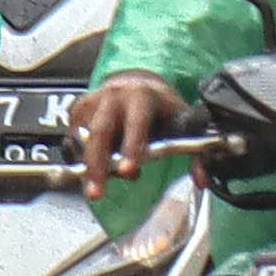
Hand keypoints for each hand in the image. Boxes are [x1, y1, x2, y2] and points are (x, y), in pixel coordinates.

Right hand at [75, 72, 190, 185]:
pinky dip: (80, 156)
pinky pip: (74, 137)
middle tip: (97, 191)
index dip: (132, 145)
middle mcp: (115, 96)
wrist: (137, 84)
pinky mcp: (79, 110)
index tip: (129, 170)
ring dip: (88, 165)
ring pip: (84, 136)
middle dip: (98, 163)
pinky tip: (89, 169)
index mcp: (143, 96)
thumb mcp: (182, 121)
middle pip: (101, 131)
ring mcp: (94, 101)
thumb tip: (202, 180)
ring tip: (94, 188)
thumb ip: (194, 152)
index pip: (137, 121)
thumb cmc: (160, 108)